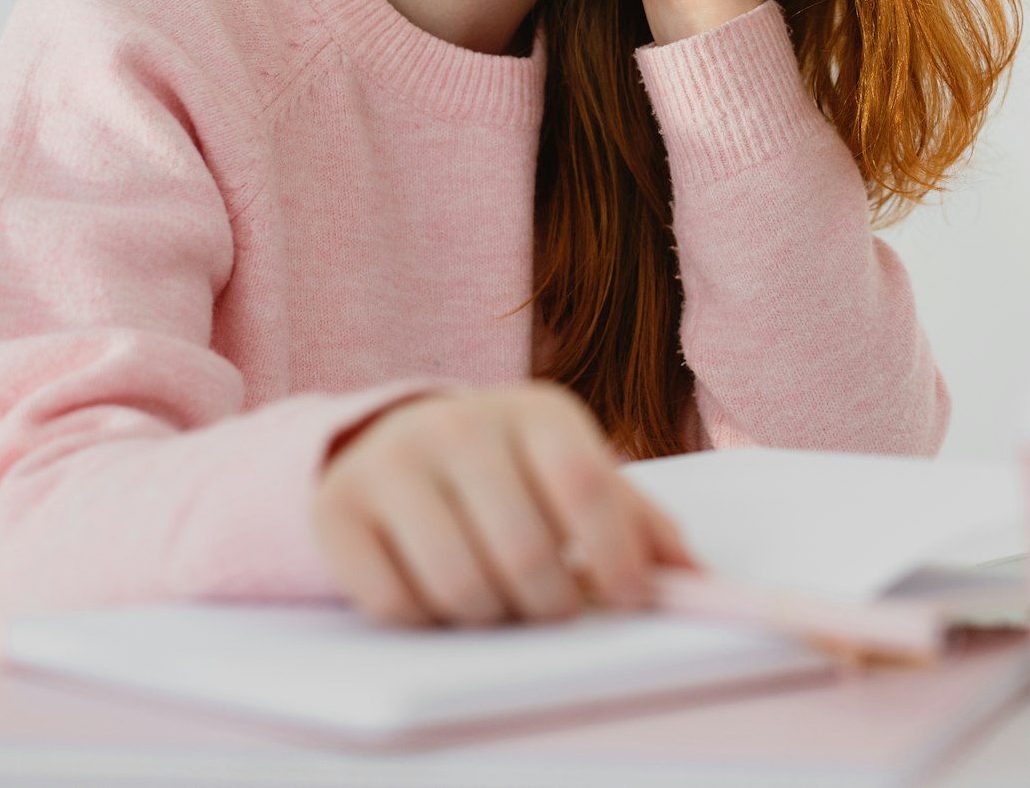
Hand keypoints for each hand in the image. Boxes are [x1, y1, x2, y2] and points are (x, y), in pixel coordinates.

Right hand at [311, 381, 695, 626]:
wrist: (394, 443)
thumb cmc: (509, 472)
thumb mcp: (573, 472)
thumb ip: (637, 520)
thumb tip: (692, 574)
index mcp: (535, 410)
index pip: (585, 485)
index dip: (615, 555)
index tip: (630, 600)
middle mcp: (459, 424)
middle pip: (524, 551)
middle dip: (552, 604)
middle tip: (553, 609)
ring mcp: (392, 462)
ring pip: (460, 587)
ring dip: (491, 616)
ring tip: (499, 599)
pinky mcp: (337, 508)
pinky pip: (394, 603)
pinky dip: (427, 619)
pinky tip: (438, 592)